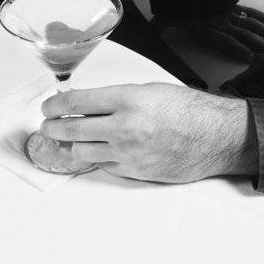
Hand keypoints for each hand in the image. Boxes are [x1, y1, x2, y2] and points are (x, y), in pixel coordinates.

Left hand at [38, 83, 252, 182]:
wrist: (215, 137)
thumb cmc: (186, 109)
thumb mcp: (147, 90)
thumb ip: (114, 99)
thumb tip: (83, 105)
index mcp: (127, 100)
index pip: (75, 103)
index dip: (54, 106)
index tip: (48, 108)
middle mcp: (124, 127)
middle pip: (71, 130)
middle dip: (53, 128)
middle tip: (48, 125)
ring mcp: (128, 153)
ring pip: (82, 152)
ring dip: (71, 145)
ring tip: (69, 139)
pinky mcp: (135, 172)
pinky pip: (103, 166)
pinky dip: (97, 157)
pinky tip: (99, 150)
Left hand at [153, 4, 263, 64]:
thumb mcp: (164, 17)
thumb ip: (160, 28)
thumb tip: (151, 35)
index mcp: (204, 28)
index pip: (223, 40)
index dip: (237, 49)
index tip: (250, 57)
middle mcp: (218, 21)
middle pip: (242, 33)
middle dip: (257, 43)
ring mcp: (226, 13)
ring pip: (249, 24)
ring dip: (263, 32)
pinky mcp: (231, 5)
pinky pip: (249, 12)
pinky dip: (261, 18)